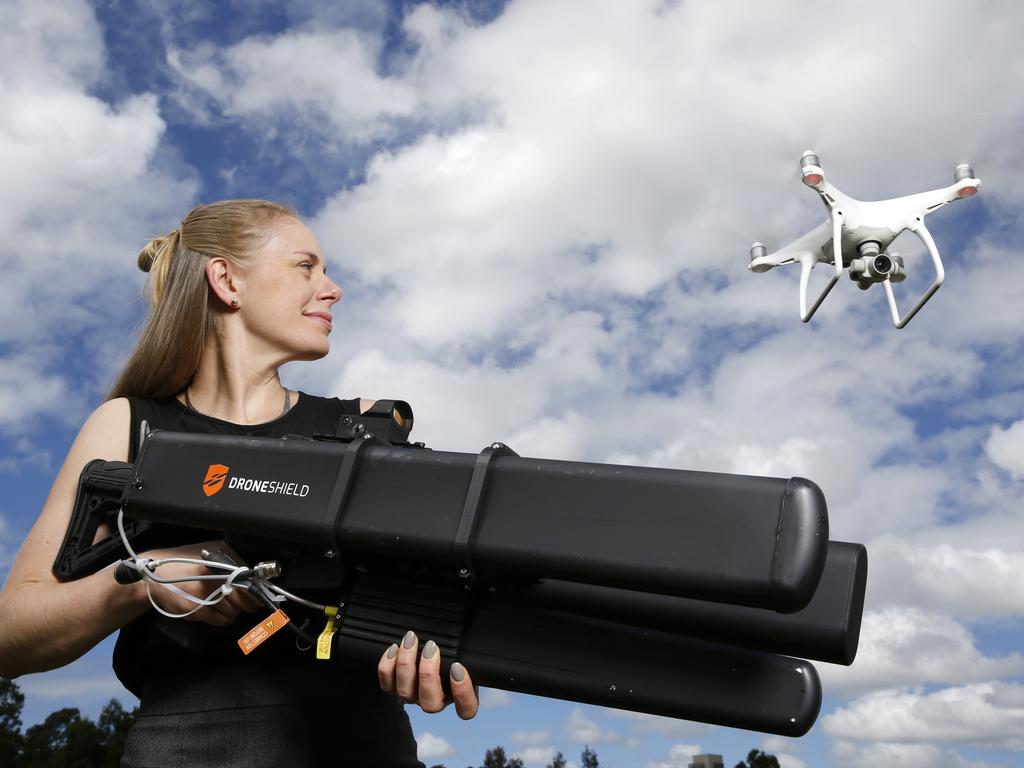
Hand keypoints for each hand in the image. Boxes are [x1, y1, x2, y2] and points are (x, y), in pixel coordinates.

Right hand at [132, 540, 262, 625]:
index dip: (256, 591)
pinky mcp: (196, 609)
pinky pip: (221, 620)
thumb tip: (250, 577)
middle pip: (244, 600)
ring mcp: (205, 595)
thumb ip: (229, 563)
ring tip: (220, 603)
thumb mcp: (207, 554)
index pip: (248, 581)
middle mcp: (214, 578)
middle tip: (239, 601)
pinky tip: (214, 611)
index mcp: (219, 563)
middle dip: (245, 603)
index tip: (259, 596)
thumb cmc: (182, 563)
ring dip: (232, 611)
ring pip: (234, 611)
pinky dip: (222, 618)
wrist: (152, 578)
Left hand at [377, 630, 478, 718]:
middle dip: (428, 674)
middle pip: (430, 704)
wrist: (428, 648)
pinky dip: (387, 667)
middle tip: (431, 648)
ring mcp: (413, 696)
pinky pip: (386, 685)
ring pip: (405, 694)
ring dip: (406, 665)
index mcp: (458, 696)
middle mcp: (435, 700)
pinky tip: (395, 648)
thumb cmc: (452, 650)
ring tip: (411, 640)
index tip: (458, 667)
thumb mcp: (466, 653)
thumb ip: (473, 654)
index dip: (462, 692)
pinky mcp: (394, 688)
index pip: (466, 709)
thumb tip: (476, 643)